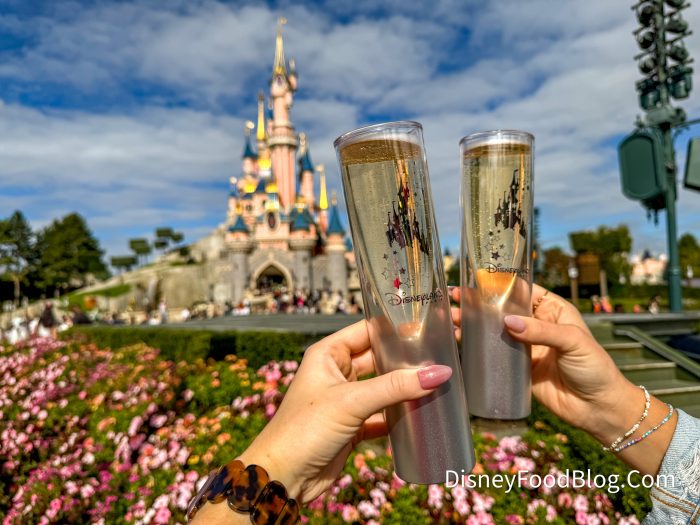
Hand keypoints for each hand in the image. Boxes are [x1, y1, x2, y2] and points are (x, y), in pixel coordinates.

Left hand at [238, 320, 451, 502]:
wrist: (284, 477)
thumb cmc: (305, 429)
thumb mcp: (351, 402)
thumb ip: (395, 387)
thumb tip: (438, 373)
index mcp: (328, 354)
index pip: (367, 330)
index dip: (394, 329)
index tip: (427, 327)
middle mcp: (337, 373)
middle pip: (379, 359)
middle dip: (405, 360)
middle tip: (440, 357)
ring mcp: (345, 400)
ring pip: (383, 388)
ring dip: (405, 389)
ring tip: (439, 383)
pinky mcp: (353, 426)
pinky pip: (382, 414)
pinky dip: (399, 416)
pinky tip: (422, 415)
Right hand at [450, 285, 634, 442]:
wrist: (598, 409)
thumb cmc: (594, 368)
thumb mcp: (572, 342)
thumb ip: (541, 331)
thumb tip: (507, 323)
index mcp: (552, 310)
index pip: (522, 289)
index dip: (498, 283)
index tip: (474, 279)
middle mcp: (535, 325)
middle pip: (502, 309)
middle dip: (478, 302)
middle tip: (454, 297)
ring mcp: (524, 347)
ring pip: (493, 331)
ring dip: (472, 324)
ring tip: (451, 319)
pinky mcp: (516, 369)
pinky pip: (494, 356)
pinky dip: (477, 349)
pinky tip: (460, 342)